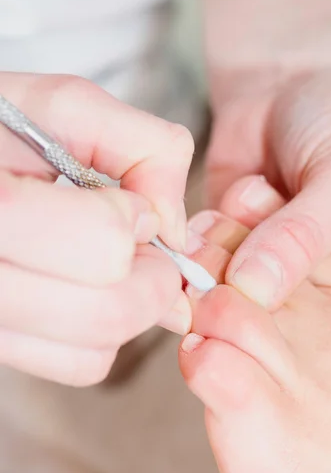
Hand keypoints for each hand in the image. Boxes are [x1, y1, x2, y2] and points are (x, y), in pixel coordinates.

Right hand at [0, 72, 193, 384]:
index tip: (128, 204)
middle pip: (107, 313)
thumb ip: (143, 147)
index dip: (133, 223)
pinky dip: (105, 333)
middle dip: (153, 279)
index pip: (103, 246)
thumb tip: (171, 227)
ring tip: (110, 263)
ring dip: (130, 306)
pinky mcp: (1, 347)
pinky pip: (79, 364)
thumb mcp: (64, 108)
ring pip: (96, 349)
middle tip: (146, 247)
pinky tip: (87, 289)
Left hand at [206, 67, 330, 308]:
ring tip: (256, 194)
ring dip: (225, 244)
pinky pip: (193, 266)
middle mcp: (306, 294)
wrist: (289, 84)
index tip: (275, 276)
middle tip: (264, 218)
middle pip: (262, 323)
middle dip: (249, 270)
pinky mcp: (219, 255)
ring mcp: (257, 276)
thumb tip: (253, 289)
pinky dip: (203, 233)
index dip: (292, 322)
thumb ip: (308, 233)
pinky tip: (233, 199)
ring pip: (220, 294)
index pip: (323, 344)